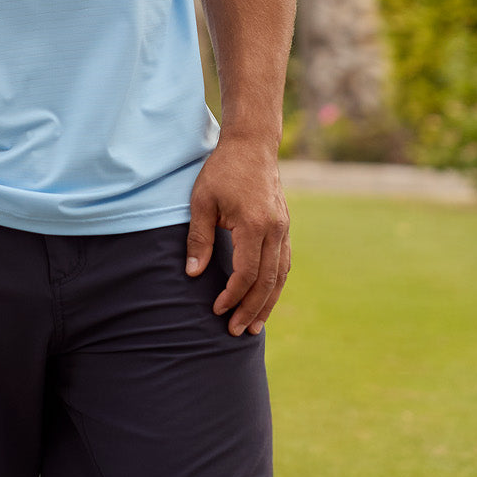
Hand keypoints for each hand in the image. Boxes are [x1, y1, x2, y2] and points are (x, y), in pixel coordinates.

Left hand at [185, 133, 290, 335]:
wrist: (252, 145)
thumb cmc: (222, 171)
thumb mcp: (202, 201)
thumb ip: (199, 238)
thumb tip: (192, 274)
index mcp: (253, 224)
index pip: (246, 272)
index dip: (232, 295)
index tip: (217, 309)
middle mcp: (275, 230)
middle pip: (267, 281)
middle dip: (251, 309)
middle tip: (235, 331)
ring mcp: (283, 229)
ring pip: (280, 275)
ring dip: (268, 303)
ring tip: (255, 326)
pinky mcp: (284, 227)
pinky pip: (284, 263)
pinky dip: (275, 285)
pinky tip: (266, 298)